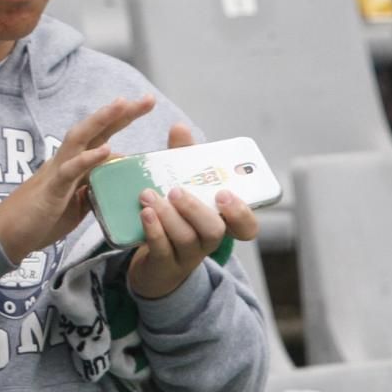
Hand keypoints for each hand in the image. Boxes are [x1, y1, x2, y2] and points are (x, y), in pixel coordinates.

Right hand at [0, 95, 155, 265]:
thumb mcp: (76, 203)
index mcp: (74, 163)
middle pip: (95, 129)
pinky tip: (105, 150)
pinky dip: (87, 158)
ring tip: (123, 106)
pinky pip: (70, 169)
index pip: (102, 135)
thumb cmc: (41, 217)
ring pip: (80, 138)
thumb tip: (113, 179)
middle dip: (121, 113)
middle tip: (148, 99)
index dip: (122, 119)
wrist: (8, 234)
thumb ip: (92, 188)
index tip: (146, 104)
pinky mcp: (52, 188)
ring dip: (102, 121)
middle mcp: (66, 160)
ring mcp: (58, 171)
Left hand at [127, 123, 258, 299]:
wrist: (156, 258)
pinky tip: (145, 214)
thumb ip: (183, 159)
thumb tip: (179, 127)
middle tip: (176, 191)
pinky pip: (163, 250)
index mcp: (221, 221)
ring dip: (167, 215)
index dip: (241, 213)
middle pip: (215, 230)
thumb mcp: (182, 184)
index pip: (247, 226)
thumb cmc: (176, 215)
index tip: (225, 195)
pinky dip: (154, 231)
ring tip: (148, 196)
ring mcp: (188, 255)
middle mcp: (209, 240)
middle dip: (196, 209)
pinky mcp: (164, 264)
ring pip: (187, 239)